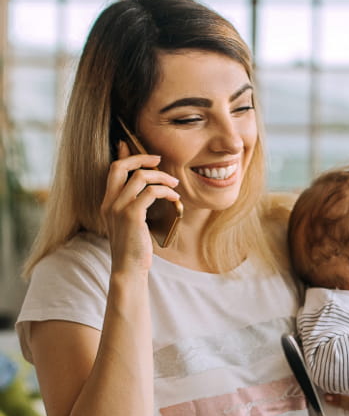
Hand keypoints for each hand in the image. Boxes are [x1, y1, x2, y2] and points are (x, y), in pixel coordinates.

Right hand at [101, 142, 179, 272]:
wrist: (128, 268)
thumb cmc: (134, 247)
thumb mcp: (131, 223)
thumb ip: (136, 205)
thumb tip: (149, 190)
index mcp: (107, 203)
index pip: (112, 170)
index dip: (124, 155)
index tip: (134, 146)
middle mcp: (109, 203)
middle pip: (120, 166)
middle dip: (141, 158)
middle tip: (158, 158)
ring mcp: (118, 208)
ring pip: (139, 177)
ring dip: (161, 176)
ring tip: (174, 183)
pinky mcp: (131, 215)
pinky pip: (151, 192)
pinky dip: (166, 191)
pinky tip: (174, 197)